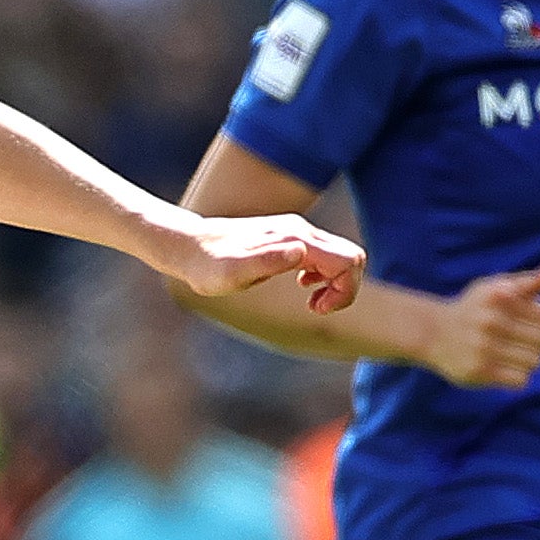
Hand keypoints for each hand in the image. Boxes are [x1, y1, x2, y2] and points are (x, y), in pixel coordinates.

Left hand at [151, 212, 363, 312]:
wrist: (187, 245)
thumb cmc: (206, 266)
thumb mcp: (232, 272)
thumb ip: (266, 261)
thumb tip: (301, 253)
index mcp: (295, 240)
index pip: (348, 261)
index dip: (344, 290)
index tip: (315, 308)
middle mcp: (300, 231)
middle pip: (352, 256)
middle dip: (346, 288)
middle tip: (315, 307)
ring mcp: (296, 232)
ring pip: (340, 255)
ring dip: (337, 283)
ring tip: (311, 301)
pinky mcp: (289, 237)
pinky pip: (326, 255)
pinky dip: (326, 275)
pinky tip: (303, 285)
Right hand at [430, 267, 539, 389]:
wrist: (433, 332)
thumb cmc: (474, 309)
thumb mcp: (495, 288)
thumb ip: (525, 282)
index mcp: (500, 295)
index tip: (527, 322)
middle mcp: (491, 320)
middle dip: (537, 343)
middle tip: (520, 342)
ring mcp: (484, 347)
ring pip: (534, 362)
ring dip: (528, 361)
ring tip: (513, 355)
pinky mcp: (479, 371)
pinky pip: (520, 380)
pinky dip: (517, 377)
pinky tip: (505, 369)